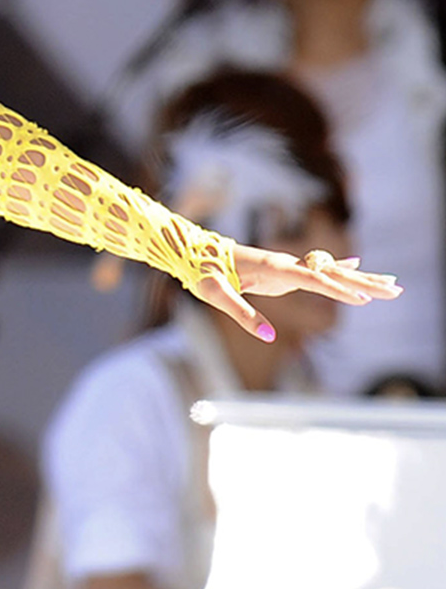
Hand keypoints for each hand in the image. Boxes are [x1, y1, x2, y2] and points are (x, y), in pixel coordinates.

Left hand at [193, 245, 399, 341]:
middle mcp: (285, 264)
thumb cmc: (202, 272)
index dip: (338, 289)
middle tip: (396, 289)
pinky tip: (356, 261)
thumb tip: (268, 337)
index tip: (364, 298)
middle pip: (331, 273)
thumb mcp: (215, 295)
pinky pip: (316, 269)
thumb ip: (241, 315)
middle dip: (364, 281)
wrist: (191, 250)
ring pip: (329, 271)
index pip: (313, 280)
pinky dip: (339, 267)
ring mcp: (285, 266)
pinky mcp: (281, 270)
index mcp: (273, 268)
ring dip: (359, 276)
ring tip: (390, 281)